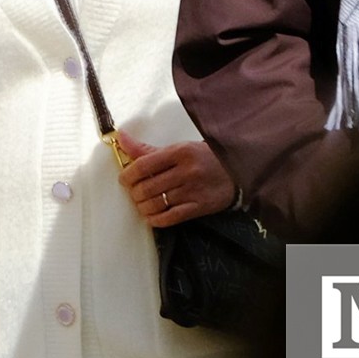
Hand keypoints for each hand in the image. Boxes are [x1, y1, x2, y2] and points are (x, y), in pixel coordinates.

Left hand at [116, 132, 236, 227]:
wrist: (237, 172)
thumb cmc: (203, 158)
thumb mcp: (178, 148)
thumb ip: (148, 149)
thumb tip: (121, 138)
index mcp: (179, 152)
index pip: (144, 165)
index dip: (128, 174)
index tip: (124, 179)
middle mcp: (187, 171)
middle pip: (148, 186)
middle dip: (134, 192)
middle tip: (133, 192)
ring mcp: (194, 191)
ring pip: (157, 203)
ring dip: (142, 206)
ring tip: (141, 203)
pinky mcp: (200, 207)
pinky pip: (171, 217)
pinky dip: (155, 219)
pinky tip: (151, 216)